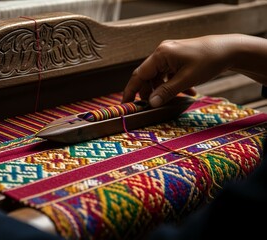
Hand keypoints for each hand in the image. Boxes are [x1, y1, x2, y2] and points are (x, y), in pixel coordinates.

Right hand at [122, 34, 237, 106]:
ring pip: (159, 77)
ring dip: (165, 90)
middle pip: (147, 76)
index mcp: (160, 54)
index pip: (138, 75)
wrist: (229, 49)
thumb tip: (151, 103)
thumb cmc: (209, 61)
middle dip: (150, 93)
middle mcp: (162, 53)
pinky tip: (187, 92)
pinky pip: (168, 74)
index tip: (125, 105)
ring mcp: (169, 55)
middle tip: (153, 107)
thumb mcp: (187, 79)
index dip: (130, 91)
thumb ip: (167, 92)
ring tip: (177, 100)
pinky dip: (173, 85)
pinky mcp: (177, 58)